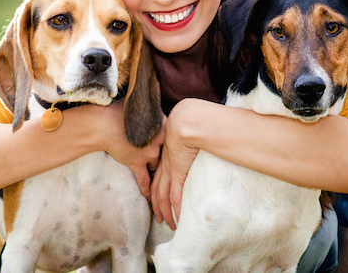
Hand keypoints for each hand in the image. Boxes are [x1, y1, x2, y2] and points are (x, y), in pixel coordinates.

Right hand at [98, 100, 164, 198]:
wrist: (104, 124)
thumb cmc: (119, 113)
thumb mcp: (140, 110)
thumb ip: (152, 114)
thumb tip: (156, 114)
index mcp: (161, 124)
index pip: (171, 136)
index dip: (171, 142)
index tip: (175, 147)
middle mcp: (159, 139)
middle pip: (167, 152)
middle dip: (167, 159)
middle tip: (167, 162)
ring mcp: (149, 152)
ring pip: (157, 166)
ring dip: (156, 171)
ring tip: (161, 182)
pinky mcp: (137, 163)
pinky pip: (145, 180)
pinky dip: (147, 189)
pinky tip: (150, 197)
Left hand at [150, 99, 200, 229]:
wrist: (185, 122)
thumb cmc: (186, 125)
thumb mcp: (182, 136)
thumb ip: (185, 144)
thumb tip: (192, 146)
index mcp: (164, 158)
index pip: (156, 179)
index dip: (155, 192)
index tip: (157, 202)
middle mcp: (164, 167)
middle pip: (156, 192)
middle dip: (157, 207)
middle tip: (160, 219)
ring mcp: (170, 171)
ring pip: (163, 197)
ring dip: (166, 212)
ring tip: (170, 224)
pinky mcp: (178, 173)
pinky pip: (175, 195)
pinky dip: (176, 208)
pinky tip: (179, 217)